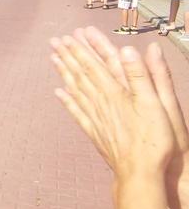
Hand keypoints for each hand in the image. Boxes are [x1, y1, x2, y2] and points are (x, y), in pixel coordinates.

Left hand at [51, 27, 178, 183]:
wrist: (140, 172)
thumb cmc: (153, 140)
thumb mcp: (156, 104)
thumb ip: (141, 76)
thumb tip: (128, 49)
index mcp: (116, 93)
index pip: (94, 65)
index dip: (82, 49)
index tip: (71, 35)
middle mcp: (101, 103)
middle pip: (81, 74)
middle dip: (68, 56)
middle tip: (55, 41)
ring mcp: (95, 118)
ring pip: (75, 89)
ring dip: (64, 72)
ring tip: (53, 59)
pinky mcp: (95, 132)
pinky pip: (76, 112)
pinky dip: (67, 100)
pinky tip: (58, 93)